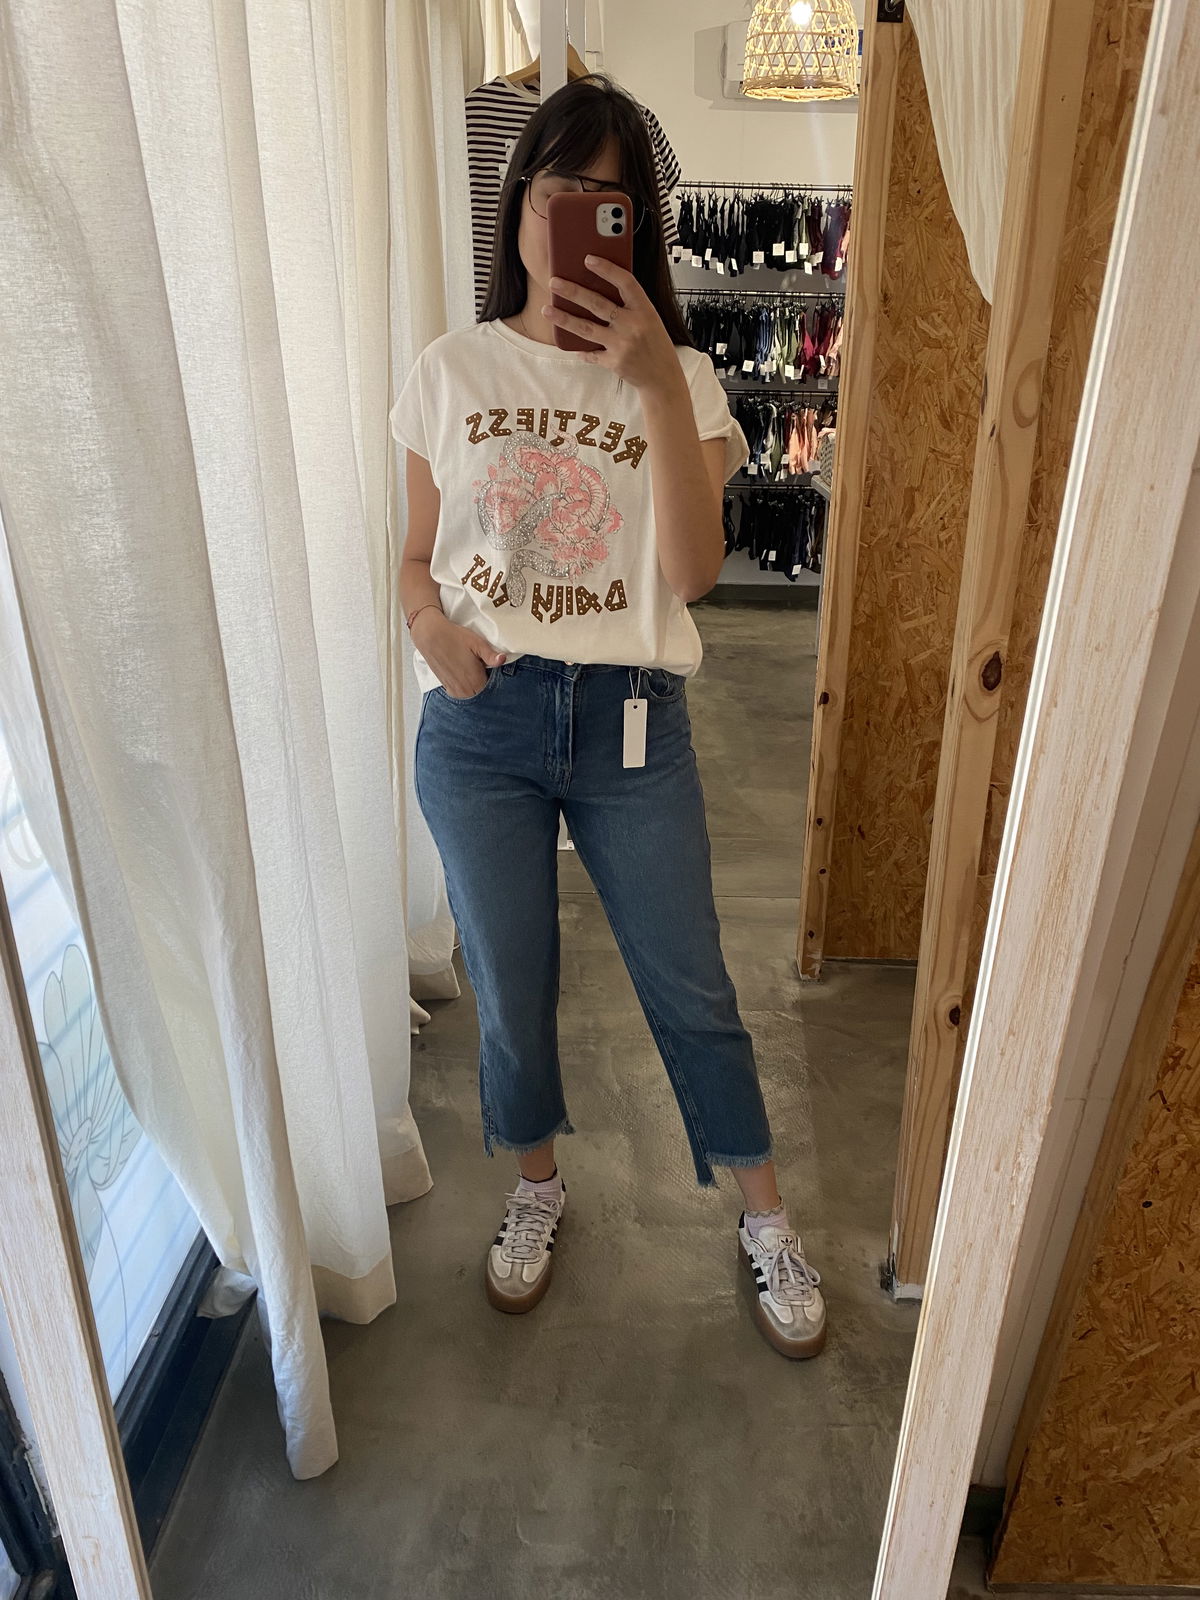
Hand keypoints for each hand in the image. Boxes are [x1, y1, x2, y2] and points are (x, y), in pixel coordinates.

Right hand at [411, 610, 504, 697]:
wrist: (430, 635)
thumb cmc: (454, 637)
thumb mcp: (478, 644)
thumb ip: (491, 656)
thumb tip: (503, 659)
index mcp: (476, 682)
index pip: (493, 686)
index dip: (492, 675)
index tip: (487, 665)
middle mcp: (465, 691)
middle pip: (482, 690)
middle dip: (483, 679)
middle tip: (477, 663)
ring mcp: (454, 691)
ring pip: (472, 691)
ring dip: (473, 682)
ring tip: (468, 665)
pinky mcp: (446, 687)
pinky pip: (461, 691)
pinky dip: (463, 683)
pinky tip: (460, 669)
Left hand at [543, 256, 685, 396]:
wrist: (663, 377)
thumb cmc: (656, 344)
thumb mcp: (651, 319)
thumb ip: (630, 305)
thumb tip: (599, 288)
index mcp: (645, 310)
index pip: (625, 283)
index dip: (606, 269)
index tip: (589, 259)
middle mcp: (633, 326)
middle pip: (597, 304)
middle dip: (572, 291)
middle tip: (554, 282)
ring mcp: (622, 345)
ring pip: (586, 328)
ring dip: (564, 318)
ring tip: (547, 309)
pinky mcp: (614, 362)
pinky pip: (590, 353)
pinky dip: (580, 349)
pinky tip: (568, 343)